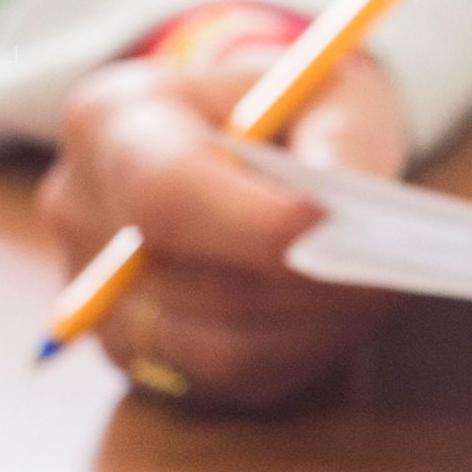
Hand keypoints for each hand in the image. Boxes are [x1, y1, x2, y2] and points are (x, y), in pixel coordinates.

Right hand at [39, 50, 406, 408]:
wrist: (250, 142)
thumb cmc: (290, 111)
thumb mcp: (323, 91)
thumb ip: (338, 143)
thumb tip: (350, 217)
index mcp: (111, 122)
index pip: (167, 195)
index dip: (255, 227)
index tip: (332, 230)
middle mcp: (82, 210)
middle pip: (199, 285)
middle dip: (308, 291)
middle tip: (389, 278)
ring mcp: (99, 292)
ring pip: (214, 348)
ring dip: (311, 334)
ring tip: (373, 300)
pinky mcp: (136, 352)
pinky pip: (224, 379)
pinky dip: (296, 358)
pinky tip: (339, 325)